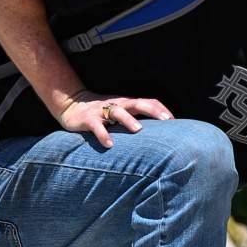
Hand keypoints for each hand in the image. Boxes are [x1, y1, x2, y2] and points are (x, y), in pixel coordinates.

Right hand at [56, 91, 173, 147]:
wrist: (71, 105)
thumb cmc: (102, 111)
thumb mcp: (120, 111)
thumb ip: (135, 117)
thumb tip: (158, 131)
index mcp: (126, 103)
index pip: (147, 102)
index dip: (161, 109)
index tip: (174, 120)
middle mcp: (117, 105)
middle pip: (137, 103)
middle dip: (152, 111)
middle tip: (166, 120)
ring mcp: (102, 111)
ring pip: (117, 112)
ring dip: (128, 120)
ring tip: (139, 130)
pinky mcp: (88, 120)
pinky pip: (97, 127)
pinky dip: (103, 135)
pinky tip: (110, 145)